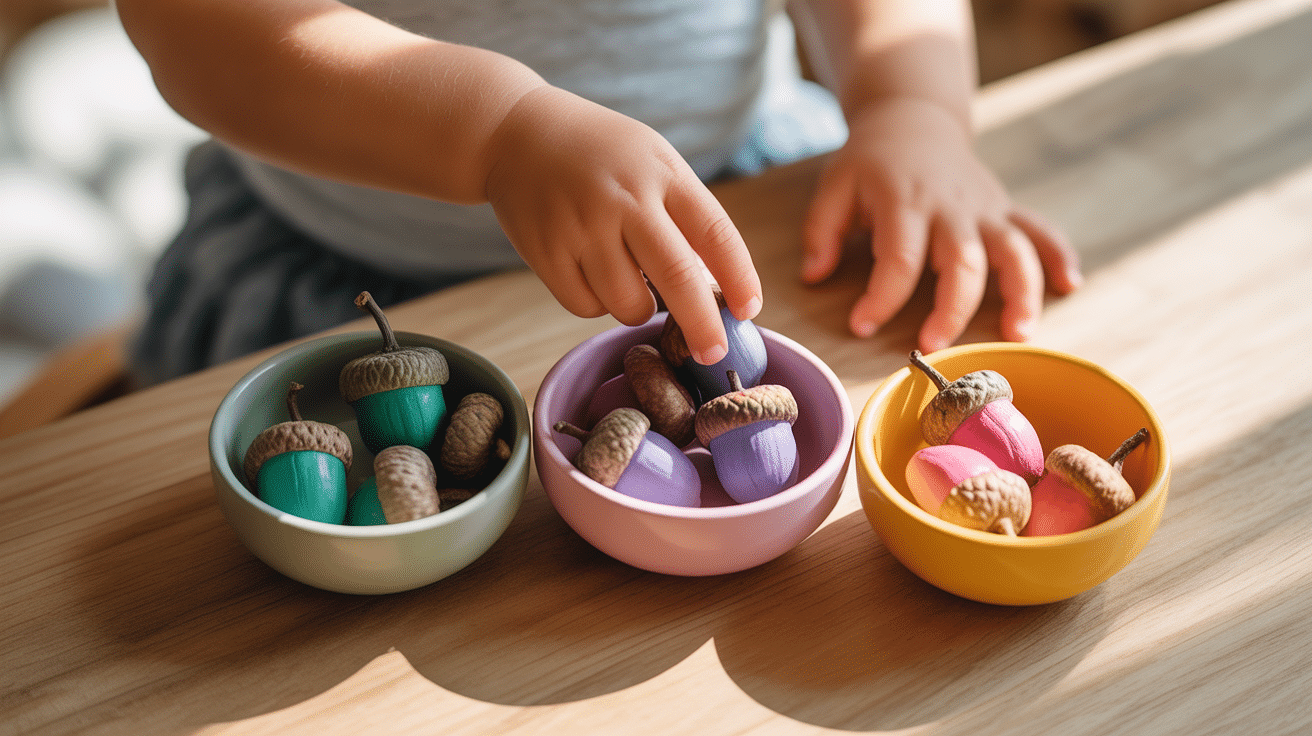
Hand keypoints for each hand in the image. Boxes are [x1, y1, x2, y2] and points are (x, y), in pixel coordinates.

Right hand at [485, 86, 761, 364]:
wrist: (516, 131)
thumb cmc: (601, 155)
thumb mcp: (653, 161)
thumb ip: (685, 217)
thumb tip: (715, 291)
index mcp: (663, 173)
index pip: (716, 234)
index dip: (738, 278)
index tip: (749, 311)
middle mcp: (624, 199)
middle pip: (678, 278)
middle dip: (702, 326)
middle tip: (712, 355)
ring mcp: (582, 226)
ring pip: (628, 304)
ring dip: (637, 308)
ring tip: (625, 276)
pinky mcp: (546, 251)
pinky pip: (586, 306)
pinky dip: (595, 302)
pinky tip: (589, 271)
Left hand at [802, 96, 1081, 351]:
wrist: (913, 119)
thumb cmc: (870, 162)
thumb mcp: (835, 186)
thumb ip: (821, 231)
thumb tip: (814, 276)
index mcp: (905, 201)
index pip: (899, 258)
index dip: (882, 298)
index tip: (861, 326)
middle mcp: (952, 207)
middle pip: (963, 263)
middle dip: (952, 309)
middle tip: (934, 346)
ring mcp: (984, 209)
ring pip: (1014, 250)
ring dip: (1021, 292)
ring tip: (1018, 334)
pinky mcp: (1004, 210)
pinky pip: (1039, 231)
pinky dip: (1059, 256)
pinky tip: (1069, 286)